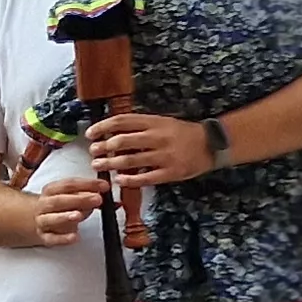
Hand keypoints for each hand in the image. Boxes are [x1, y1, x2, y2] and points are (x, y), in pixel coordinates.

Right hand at [26, 175, 106, 247]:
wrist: (40, 220)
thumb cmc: (62, 206)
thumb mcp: (74, 196)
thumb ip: (89, 194)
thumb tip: (106, 191)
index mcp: (51, 190)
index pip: (68, 185)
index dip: (87, 184)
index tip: (104, 186)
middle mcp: (44, 205)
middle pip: (59, 201)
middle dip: (79, 200)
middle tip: (97, 199)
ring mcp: (42, 221)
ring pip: (50, 219)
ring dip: (65, 217)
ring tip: (79, 215)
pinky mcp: (45, 237)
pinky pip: (52, 238)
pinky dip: (63, 238)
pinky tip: (74, 237)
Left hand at [88, 113, 217, 188]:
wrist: (211, 144)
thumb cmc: (181, 133)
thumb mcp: (162, 122)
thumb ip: (140, 126)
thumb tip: (111, 131)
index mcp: (154, 122)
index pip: (122, 121)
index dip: (102, 127)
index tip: (90, 134)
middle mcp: (158, 137)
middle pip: (122, 141)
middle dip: (103, 147)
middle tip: (93, 152)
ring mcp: (165, 156)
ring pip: (130, 160)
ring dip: (110, 164)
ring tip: (98, 165)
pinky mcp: (171, 172)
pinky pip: (145, 178)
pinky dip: (129, 180)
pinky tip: (118, 180)